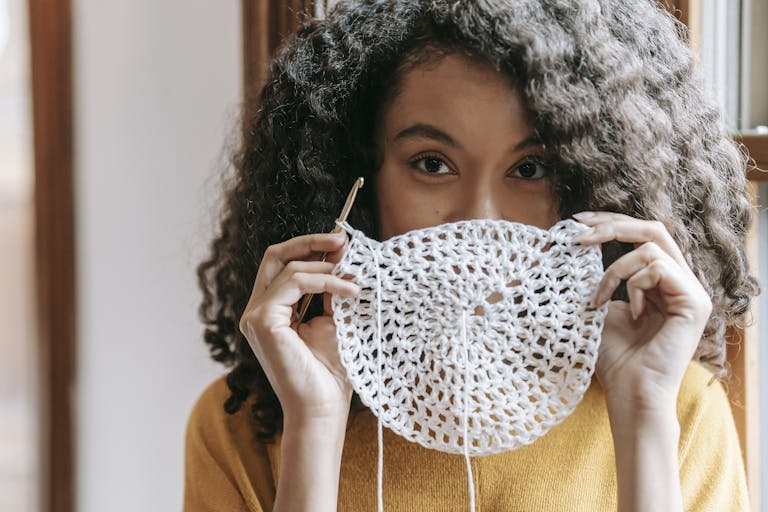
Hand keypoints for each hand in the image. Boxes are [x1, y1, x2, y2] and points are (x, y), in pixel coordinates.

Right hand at [238, 231, 360, 424]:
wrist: (322, 407)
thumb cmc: (329, 372)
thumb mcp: (333, 320)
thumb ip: (330, 290)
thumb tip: (342, 255)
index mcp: (270, 310)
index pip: (283, 265)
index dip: (311, 249)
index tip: (343, 244)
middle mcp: (257, 310)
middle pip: (275, 256)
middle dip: (310, 242)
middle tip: (342, 240)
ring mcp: (254, 316)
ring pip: (289, 269)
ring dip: (328, 268)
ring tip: (355, 280)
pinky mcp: (261, 321)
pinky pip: (294, 284)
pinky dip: (325, 281)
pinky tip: (348, 290)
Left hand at [572, 211, 712, 410]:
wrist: (630, 393)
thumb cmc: (613, 357)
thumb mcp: (600, 305)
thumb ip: (601, 275)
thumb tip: (581, 240)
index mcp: (661, 281)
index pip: (641, 235)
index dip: (609, 222)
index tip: (575, 223)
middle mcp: (680, 281)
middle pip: (652, 228)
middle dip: (610, 225)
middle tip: (578, 233)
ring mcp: (692, 291)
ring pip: (650, 246)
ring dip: (613, 270)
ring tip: (599, 300)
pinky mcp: (694, 302)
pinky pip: (658, 267)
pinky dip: (633, 285)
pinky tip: (632, 313)